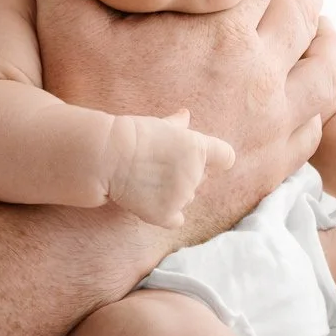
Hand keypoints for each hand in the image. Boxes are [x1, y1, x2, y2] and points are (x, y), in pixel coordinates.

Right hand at [0, 0, 335, 248]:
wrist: (97, 217)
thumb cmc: (77, 114)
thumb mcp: (59, 26)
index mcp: (221, 31)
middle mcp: (261, 74)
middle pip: (307, 16)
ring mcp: (274, 124)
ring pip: (326, 71)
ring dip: (328, 44)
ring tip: (324, 29)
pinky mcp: (274, 167)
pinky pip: (315, 125)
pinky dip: (318, 104)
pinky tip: (308, 98)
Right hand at [105, 111, 235, 227]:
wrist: (110, 155)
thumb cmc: (133, 135)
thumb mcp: (160, 125)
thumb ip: (178, 125)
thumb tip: (185, 115)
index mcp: (198, 148)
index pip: (225, 157)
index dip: (221, 159)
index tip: (218, 162)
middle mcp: (195, 173)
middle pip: (200, 178)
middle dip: (186, 174)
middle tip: (160, 166)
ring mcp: (182, 195)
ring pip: (186, 198)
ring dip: (175, 194)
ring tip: (149, 181)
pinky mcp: (166, 213)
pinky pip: (176, 220)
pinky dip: (169, 216)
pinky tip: (154, 206)